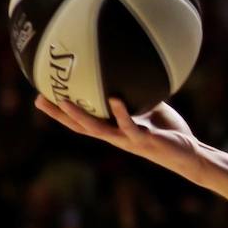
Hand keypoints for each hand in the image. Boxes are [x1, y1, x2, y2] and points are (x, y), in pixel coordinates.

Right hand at [36, 95, 199, 174]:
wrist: (188, 154)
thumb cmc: (168, 132)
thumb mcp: (149, 110)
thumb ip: (137, 96)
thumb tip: (129, 74)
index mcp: (114, 131)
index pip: (82, 122)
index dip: (62, 113)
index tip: (43, 97)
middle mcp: (116, 137)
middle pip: (80, 127)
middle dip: (59, 114)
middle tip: (39, 99)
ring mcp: (128, 140)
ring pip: (98, 130)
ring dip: (79, 116)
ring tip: (64, 101)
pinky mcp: (144, 140)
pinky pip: (130, 125)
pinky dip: (121, 112)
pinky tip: (114, 98)